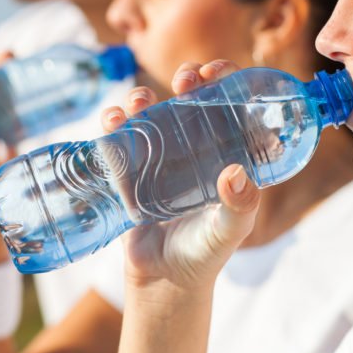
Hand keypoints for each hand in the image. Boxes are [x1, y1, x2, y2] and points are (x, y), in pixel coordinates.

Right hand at [100, 60, 260, 301]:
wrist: (162, 281)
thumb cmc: (205, 254)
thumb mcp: (230, 231)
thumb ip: (239, 207)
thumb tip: (236, 174)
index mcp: (225, 154)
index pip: (231, 106)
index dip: (227, 82)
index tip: (219, 71)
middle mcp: (194, 148)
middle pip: (191, 99)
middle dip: (188, 79)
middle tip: (186, 81)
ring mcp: (159, 156)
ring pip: (152, 111)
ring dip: (144, 96)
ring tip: (140, 100)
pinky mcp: (129, 169)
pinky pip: (119, 136)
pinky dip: (113, 121)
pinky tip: (113, 119)